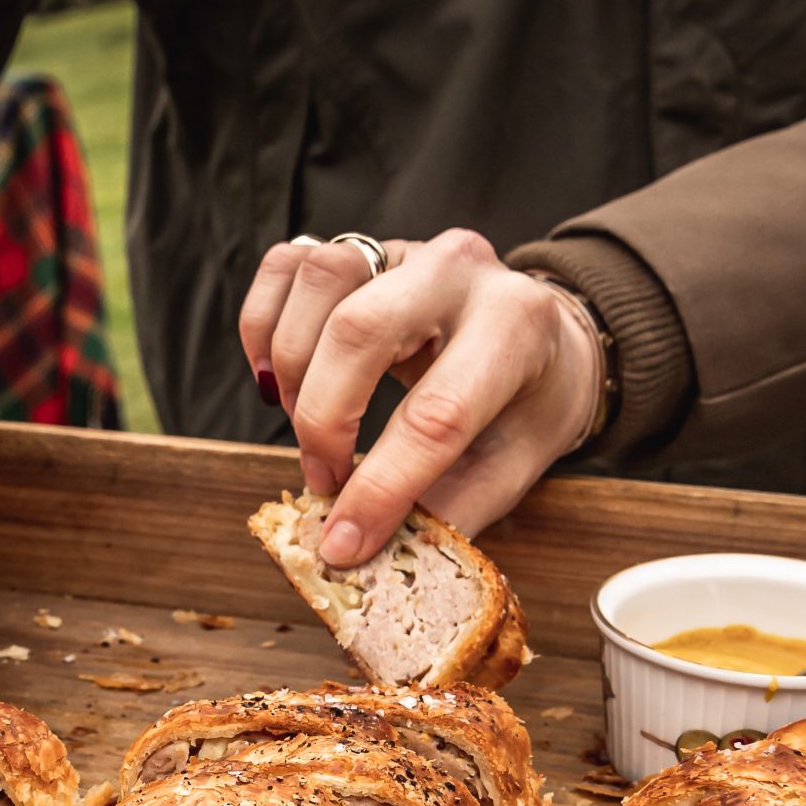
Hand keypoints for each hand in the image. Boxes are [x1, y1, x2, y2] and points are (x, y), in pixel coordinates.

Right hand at [239, 230, 601, 565]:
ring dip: (292, 367)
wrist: (543, 333)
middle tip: (324, 480)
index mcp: (517, 327)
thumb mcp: (512, 465)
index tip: (342, 542)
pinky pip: (286, 264)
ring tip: (306, 424)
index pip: (437, 412)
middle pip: (361, 329)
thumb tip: (366, 557)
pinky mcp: (362, 248)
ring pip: (322, 280)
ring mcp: (406, 248)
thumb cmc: (526, 404)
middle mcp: (462, 270)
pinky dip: (263, 325)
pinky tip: (278, 377)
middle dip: (323, 420)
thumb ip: (445, 510)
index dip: (380, 488)